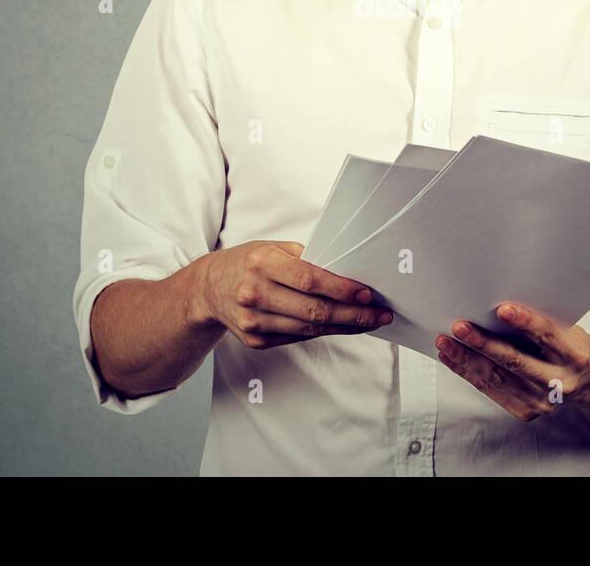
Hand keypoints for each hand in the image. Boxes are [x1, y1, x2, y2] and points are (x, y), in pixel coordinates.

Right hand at [193, 240, 392, 349]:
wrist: (208, 289)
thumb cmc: (247, 262)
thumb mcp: (273, 248)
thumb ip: (306, 259)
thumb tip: (347, 273)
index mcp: (262, 263)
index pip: (309, 280)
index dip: (341, 289)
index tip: (368, 293)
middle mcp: (255, 294)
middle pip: (313, 310)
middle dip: (353, 314)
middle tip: (381, 315)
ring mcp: (253, 321)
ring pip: (309, 328)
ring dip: (345, 327)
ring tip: (370, 322)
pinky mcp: (255, 340)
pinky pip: (298, 337)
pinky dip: (323, 332)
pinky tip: (343, 326)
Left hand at [434, 303, 589, 421]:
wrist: (589, 381)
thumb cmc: (570, 345)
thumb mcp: (567, 329)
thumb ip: (541, 320)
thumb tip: (497, 300)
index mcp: (574, 355)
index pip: (547, 335)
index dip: (525, 322)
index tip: (502, 309)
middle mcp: (559, 381)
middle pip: (516, 362)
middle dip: (484, 344)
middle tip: (459, 327)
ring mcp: (542, 400)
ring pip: (498, 378)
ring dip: (467, 359)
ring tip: (445, 342)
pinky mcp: (526, 411)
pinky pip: (491, 390)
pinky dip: (468, 373)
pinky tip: (452, 359)